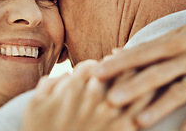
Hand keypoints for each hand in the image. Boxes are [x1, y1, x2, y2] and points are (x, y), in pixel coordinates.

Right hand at [22, 60, 136, 130]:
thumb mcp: (34, 105)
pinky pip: (142, 106)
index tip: (98, 68)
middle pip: (115, 68)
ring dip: (136, 73)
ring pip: (132, 81)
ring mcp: (111, 112)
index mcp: (73, 87)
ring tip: (139, 71)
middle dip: (119, 62)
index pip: (91, 65)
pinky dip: (147, 95)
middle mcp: (94, 95)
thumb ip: (49, 83)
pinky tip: (150, 92)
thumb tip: (67, 76)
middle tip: (122, 61)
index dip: (94, 65)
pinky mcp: (124, 129)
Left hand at [94, 1, 185, 130]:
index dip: (119, 63)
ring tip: (139, 121)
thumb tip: (117, 51)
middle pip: (156, 73)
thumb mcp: (178, 32)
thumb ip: (148, 45)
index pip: (141, 53)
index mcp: (174, 41)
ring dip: (159, 106)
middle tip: (111, 99)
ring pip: (180, 90)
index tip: (97, 72)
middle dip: (133, 87)